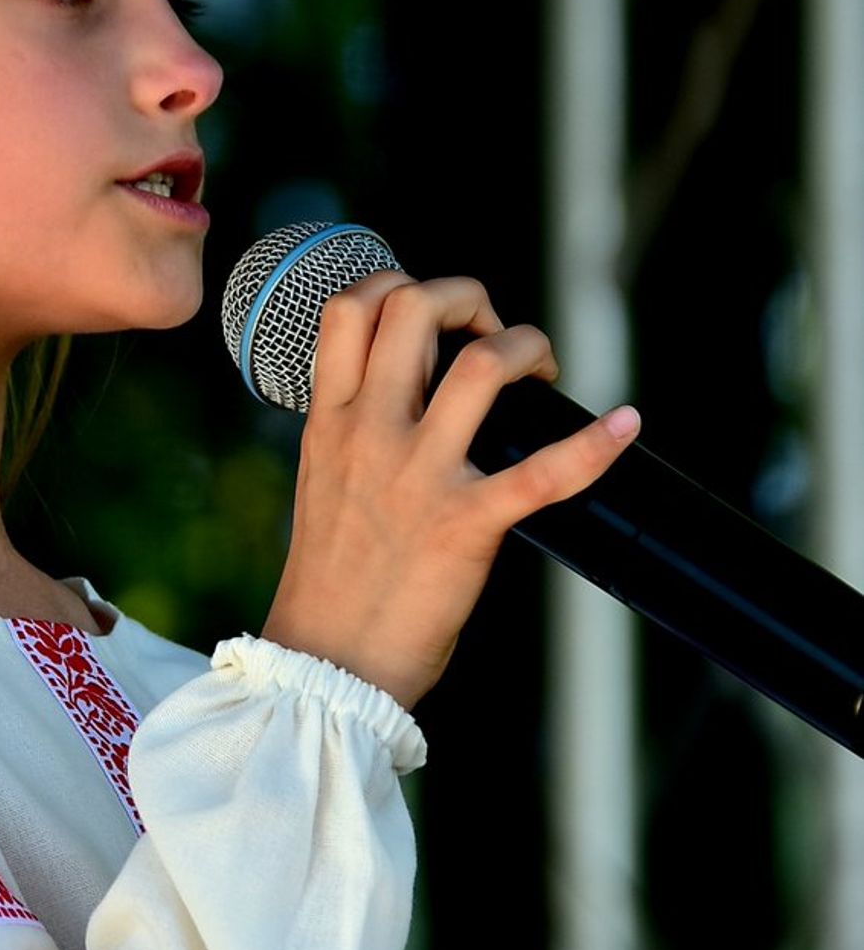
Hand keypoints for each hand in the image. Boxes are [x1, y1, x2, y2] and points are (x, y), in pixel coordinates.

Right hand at [259, 272, 640, 709]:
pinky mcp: (466, 525)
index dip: (401, 284)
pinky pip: (544, 472)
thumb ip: (357, 429)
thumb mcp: (323, 480)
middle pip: (414, 306)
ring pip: (483, 364)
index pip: (351, 308)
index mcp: (331, 421)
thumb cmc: (330, 582)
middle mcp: (370, 433)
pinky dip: (595, 445)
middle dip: (469, 297)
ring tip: (541, 372)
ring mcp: (417, 475)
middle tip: (493, 335)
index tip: (433, 316)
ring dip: (527, 347)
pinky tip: (625, 426)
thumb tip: (406, 390)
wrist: (327, 665)